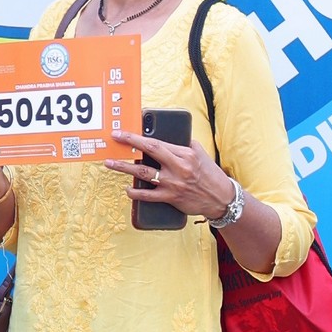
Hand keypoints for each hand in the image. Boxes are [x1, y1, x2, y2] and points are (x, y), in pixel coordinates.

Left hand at [105, 134, 233, 222]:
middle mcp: (178, 167)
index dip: (138, 137)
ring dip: (124, 168)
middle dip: (129, 145)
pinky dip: (136, 193)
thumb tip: (169, 138)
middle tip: (114, 140)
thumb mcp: (200, 154)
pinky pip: (148, 195)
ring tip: (110, 164)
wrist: (221, 198)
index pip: (157, 142)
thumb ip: (185, 145)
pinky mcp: (171, 197)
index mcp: (185, 154)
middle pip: (149, 152)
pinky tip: (127, 189)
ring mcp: (173, 183)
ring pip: (144, 173)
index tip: (123, 133)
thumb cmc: (210, 175)